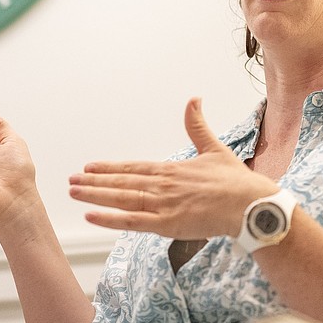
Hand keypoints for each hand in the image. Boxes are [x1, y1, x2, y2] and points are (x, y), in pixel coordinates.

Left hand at [68, 98, 277, 238]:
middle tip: (70, 180)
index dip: (109, 167)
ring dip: (96, 196)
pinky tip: (91, 216)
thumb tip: (193, 98)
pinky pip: (132, 222)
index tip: (89, 166)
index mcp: (171, 169)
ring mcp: (163, 205)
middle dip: (94, 181)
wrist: (252, 206)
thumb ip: (198, 126)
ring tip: (74, 193)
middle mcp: (162, 185)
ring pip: (121, 199)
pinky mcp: (168, 224)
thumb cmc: (236, 182)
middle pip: (121, 182)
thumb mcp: (214, 148)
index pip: (133, 167)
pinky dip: (110, 218)